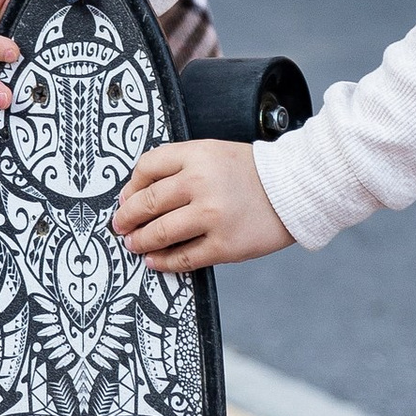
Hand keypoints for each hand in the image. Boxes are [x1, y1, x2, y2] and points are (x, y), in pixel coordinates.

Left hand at [112, 136, 293, 274]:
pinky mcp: (223, 245)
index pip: (146, 168)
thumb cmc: (250, 172)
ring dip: (140, 242)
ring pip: (159, 233)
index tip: (126, 199)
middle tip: (120, 226)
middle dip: (126, 218)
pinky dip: (162, 263)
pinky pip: (182, 259)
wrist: (294, 190)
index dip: (130, 187)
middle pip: (146, 203)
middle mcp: (201, 183)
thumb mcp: (211, 153)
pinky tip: (155, 261)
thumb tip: (136, 195)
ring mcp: (212, 216)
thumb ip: (177, 167)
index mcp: (196, 155)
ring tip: (135, 245)